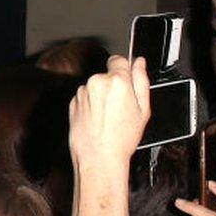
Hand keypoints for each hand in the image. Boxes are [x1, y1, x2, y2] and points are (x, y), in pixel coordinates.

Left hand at [68, 56, 150, 175]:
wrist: (98, 156)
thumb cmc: (121, 137)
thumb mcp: (143, 109)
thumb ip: (141, 81)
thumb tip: (140, 63)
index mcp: (116, 81)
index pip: (119, 60)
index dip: (124, 69)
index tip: (126, 80)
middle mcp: (96, 83)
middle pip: (106, 75)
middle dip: (113, 86)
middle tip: (121, 107)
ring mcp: (82, 92)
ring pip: (95, 87)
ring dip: (101, 96)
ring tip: (108, 117)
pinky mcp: (72, 102)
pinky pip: (85, 98)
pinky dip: (90, 105)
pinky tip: (97, 120)